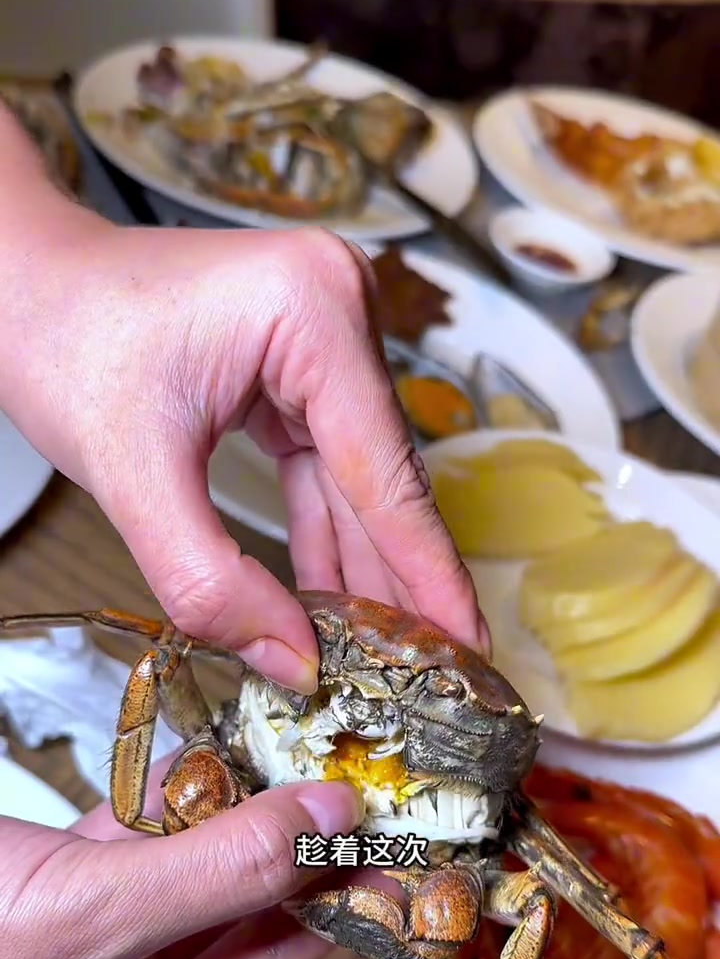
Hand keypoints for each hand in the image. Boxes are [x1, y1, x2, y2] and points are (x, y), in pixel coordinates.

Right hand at [0, 755, 361, 958]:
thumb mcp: (90, 919)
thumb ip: (216, 874)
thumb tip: (323, 826)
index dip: (328, 911)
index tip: (384, 855)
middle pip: (231, 926)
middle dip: (285, 855)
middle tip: (350, 799)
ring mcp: (89, 952)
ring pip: (191, 875)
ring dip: (234, 816)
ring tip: (294, 767)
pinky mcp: (63, 890)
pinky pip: (140, 839)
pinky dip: (173, 795)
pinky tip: (216, 758)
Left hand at [5, 205, 487, 691]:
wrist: (20, 284)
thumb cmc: (59, 342)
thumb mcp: (130, 473)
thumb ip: (209, 580)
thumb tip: (293, 664)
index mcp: (314, 311)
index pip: (384, 472)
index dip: (427, 572)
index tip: (471, 647)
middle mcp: (339, 309)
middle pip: (382, 477)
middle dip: (398, 580)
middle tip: (438, 674)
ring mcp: (323, 335)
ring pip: (356, 480)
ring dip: (363, 566)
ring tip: (392, 654)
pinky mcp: (299, 364)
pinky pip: (324, 467)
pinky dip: (324, 533)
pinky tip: (337, 600)